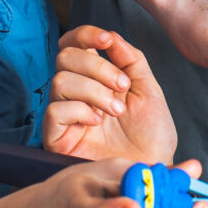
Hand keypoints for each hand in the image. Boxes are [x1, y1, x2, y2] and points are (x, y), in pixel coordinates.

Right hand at [44, 26, 176, 161]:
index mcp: (98, 78)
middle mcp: (78, 93)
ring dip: (94, 91)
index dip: (86, 35)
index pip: (76, 44)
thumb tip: (112, 36)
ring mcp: (67, 114)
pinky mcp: (57, 137)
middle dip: (98, 67)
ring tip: (116, 111)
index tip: (106, 40)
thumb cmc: (151, 136)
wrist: (151, 173)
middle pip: (65, 57)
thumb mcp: (148, 91)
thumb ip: (131, 60)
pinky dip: (80, 111)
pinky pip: (55, 111)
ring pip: (60, 81)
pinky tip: (97, 123)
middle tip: (122, 87)